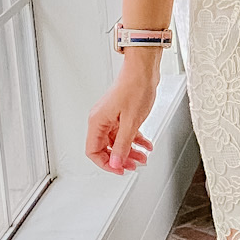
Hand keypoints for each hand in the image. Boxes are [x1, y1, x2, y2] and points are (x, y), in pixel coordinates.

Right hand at [85, 53, 158, 174]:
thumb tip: (116, 163)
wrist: (144, 70)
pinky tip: (146, 144)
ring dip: (131, 150)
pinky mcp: (120, 113)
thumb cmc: (135, 88)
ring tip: (143, 157)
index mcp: (97, 122)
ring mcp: (111, 116)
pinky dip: (135, 139)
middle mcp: (101, 119)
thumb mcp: (131, 123)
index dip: (106, 163)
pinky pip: (125, 132)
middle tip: (135, 165)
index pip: (93, 151)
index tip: (120, 169)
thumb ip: (122, 145)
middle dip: (121, 158)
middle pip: (106, 148)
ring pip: (117, 141)